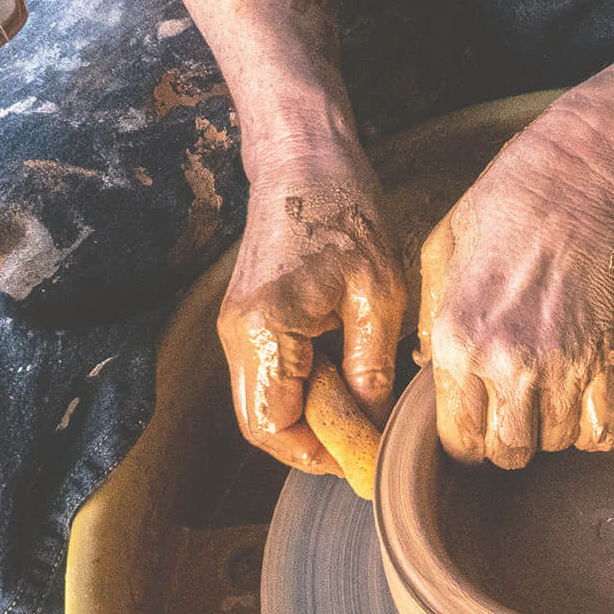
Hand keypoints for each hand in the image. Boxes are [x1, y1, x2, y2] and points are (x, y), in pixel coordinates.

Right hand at [219, 145, 407, 473]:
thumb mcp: (378, 296)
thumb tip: (373, 427)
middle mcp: (237, 335)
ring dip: (310, 416)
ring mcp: (235, 327)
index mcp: (266, 331)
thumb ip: (371, 370)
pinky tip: (345, 370)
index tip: (363, 455)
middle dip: (313, 442)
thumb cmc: (345, 212)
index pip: (275, 429)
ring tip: (361, 399)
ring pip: (265, 404)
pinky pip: (270, 376)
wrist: (304, 158)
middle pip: (263, 425)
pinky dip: (304, 389)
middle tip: (365, 437)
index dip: (318, 455)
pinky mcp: (246, 319)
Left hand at [417, 115, 613, 467]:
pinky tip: (581, 405)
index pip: (458, 441)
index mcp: (456, 343)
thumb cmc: (496, 213)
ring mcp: (560, 365)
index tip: (473, 424)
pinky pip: (603, 429)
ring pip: (555, 444)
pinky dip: (594, 428)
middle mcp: (506, 364)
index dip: (465, 441)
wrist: (567, 185)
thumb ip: (428, 326)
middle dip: (506, 443)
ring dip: (549, 431)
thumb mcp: (436, 261)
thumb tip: (428, 371)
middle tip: (510, 413)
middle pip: (508, 454)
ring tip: (545, 398)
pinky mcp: (605, 357)